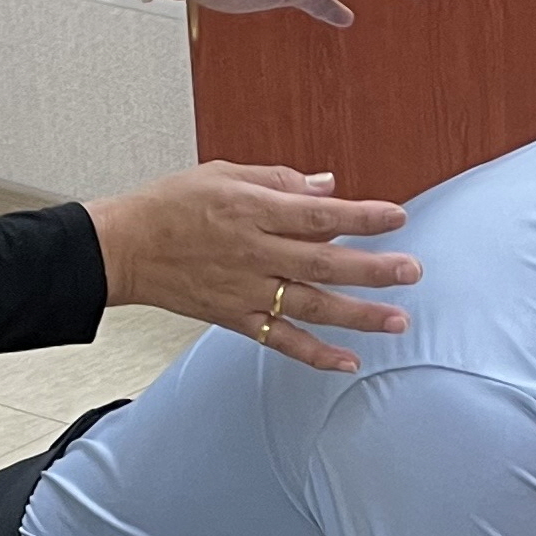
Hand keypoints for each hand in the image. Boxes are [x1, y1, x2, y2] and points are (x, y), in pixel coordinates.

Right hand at [84, 164, 420, 373]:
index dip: (362, 216)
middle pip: (324, 262)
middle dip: (373, 268)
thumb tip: (328, 187)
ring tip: (397, 320)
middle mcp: (254, 253)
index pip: (319, 214)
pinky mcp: (236, 318)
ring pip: (311, 305)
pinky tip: (347, 362)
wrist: (124, 248)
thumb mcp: (225, 174)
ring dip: (357, 315)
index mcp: (253, 210)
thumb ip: (280, 181)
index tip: (397, 217)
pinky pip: (280, 340)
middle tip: (411, 271)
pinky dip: (315, 354)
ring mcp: (246, 290)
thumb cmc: (170, 205)